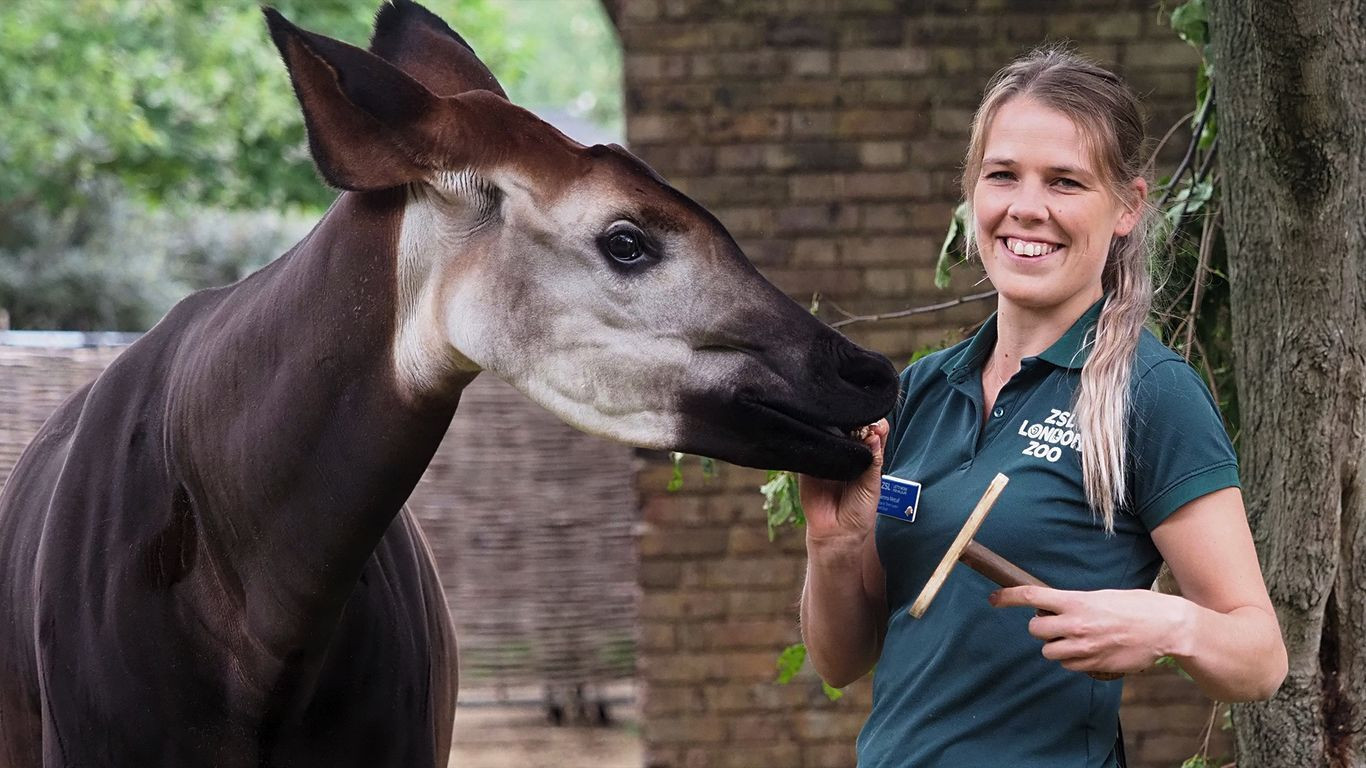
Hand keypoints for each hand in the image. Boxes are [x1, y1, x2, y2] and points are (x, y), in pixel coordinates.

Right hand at [799, 419, 888, 549]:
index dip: (872, 425)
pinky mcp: (809, 464)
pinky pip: (810, 447)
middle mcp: (846, 453)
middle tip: (858, 426)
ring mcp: (827, 457)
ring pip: (829, 434)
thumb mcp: (873, 486)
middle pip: (849, 429)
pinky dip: (813, 440)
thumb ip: (874, 461)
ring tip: (841, 430)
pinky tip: (820, 436)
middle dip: (853, 423)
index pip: (869, 433)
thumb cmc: (859, 511)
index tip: (876, 425)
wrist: (837, 532)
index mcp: (865, 456)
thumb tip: (875, 435)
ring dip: (833, 428)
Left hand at [989, 586, 1192, 675]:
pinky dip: (1071, 660)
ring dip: (1055, 645)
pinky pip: (1067, 666)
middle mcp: (1075, 625)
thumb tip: (1055, 607)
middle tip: (1056, 622)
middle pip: (1035, 629)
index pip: (1032, 596)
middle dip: (1041, 626)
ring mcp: (1084, 647)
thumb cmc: (1136, 607)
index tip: (995, 598)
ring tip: (1076, 638)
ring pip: (1048, 651)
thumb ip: (1075, 603)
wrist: (1166, 627)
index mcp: (1076, 602)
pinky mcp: (1093, 665)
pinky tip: (1089, 650)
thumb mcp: (1101, 596)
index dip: (1008, 597)